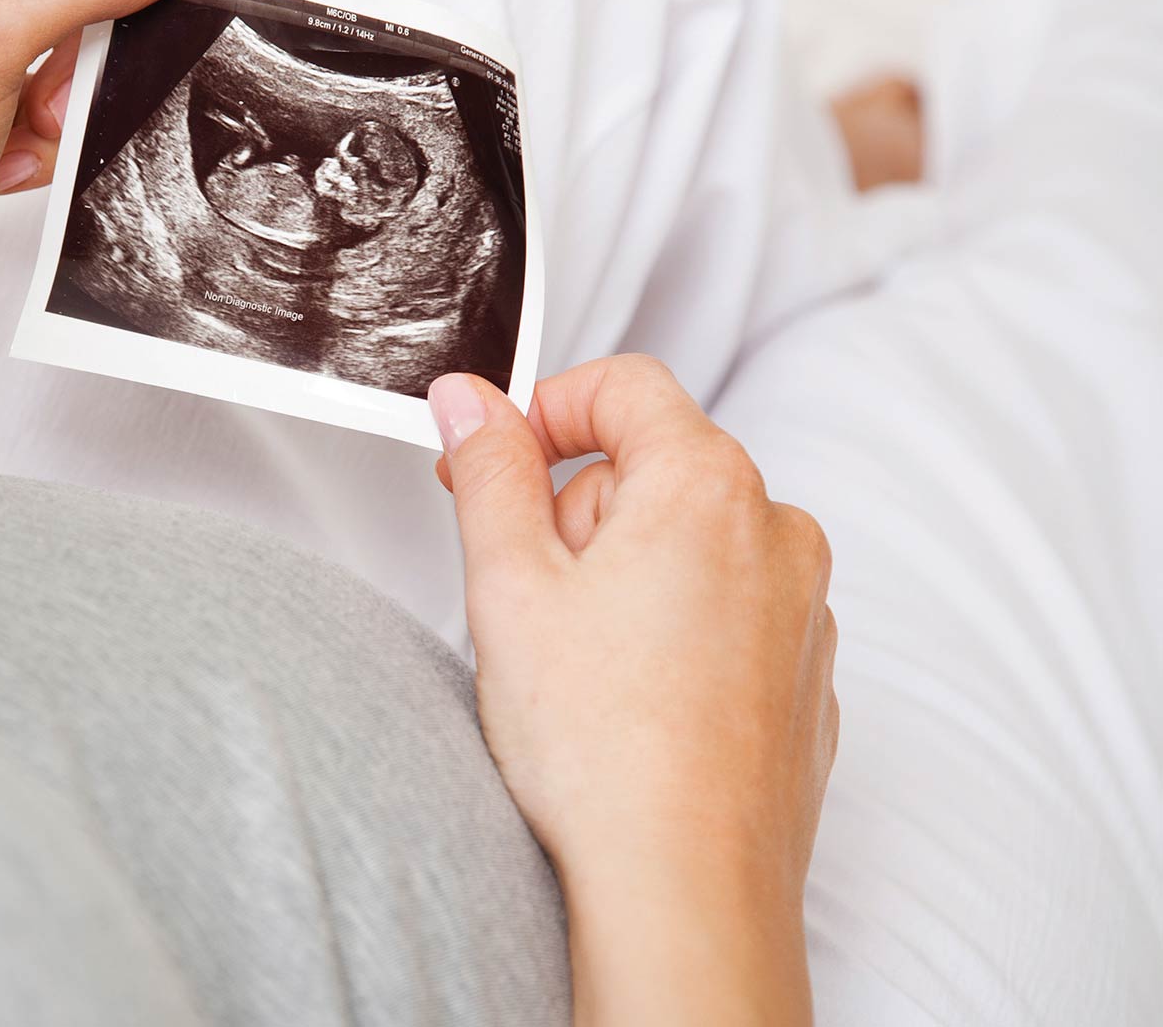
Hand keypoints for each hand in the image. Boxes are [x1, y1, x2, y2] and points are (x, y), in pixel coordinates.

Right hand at [429, 357, 838, 1026]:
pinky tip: (628, 703)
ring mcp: (804, 611)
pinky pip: (728, 615)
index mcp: (709, 486)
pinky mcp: (804, 679)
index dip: (543, 411)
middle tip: (528, 597)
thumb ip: (488, 470)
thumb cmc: (607, 750)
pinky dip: (673, 633)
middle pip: (655, 467)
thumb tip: (470, 401)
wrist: (686, 890)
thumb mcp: (510, 585)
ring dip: (626, 576)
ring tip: (578, 666)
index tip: (492, 462)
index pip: (624, 385)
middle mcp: (777, 536)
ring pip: (691, 546)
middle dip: (579, 513)